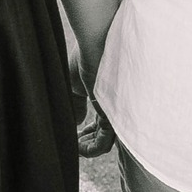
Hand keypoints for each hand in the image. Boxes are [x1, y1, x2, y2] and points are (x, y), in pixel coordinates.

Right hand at [67, 40, 114, 155]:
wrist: (97, 41)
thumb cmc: (86, 55)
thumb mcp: (77, 83)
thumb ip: (76, 103)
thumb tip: (77, 122)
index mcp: (108, 96)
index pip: (102, 120)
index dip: (88, 130)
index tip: (76, 132)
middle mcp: (116, 105)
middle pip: (105, 132)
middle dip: (88, 140)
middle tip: (75, 143)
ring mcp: (116, 111)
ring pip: (106, 141)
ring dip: (88, 148)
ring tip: (75, 147)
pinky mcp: (113, 116)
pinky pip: (103, 143)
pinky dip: (90, 150)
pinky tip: (77, 147)